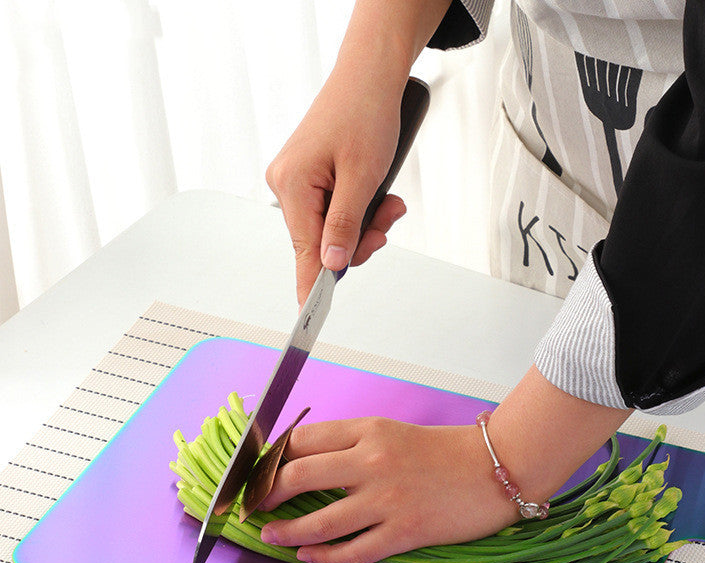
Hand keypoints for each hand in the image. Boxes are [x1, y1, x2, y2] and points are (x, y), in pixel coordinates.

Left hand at [257, 367, 632, 562]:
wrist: (497, 467)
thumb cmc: (447, 450)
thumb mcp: (392, 431)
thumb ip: (351, 443)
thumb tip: (305, 461)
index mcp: (368, 430)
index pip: (301, 440)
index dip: (270, 458)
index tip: (257, 471)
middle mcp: (371, 461)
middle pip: (297, 476)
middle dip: (264, 493)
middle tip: (252, 504)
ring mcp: (386, 499)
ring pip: (318, 521)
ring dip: (285, 531)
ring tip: (269, 534)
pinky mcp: (404, 532)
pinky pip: (351, 551)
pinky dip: (322, 556)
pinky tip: (308, 555)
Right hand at [266, 68, 407, 304]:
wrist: (370, 75)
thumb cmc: (365, 114)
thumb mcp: (363, 178)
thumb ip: (345, 226)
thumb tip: (331, 265)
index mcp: (292, 186)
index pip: (304, 252)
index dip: (312, 286)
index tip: (309, 318)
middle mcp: (286, 186)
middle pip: (321, 242)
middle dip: (359, 238)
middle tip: (388, 220)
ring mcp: (296, 182)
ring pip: (331, 228)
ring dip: (364, 223)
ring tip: (389, 201)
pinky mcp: (309, 177)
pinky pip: (333, 210)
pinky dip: (358, 210)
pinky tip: (378, 195)